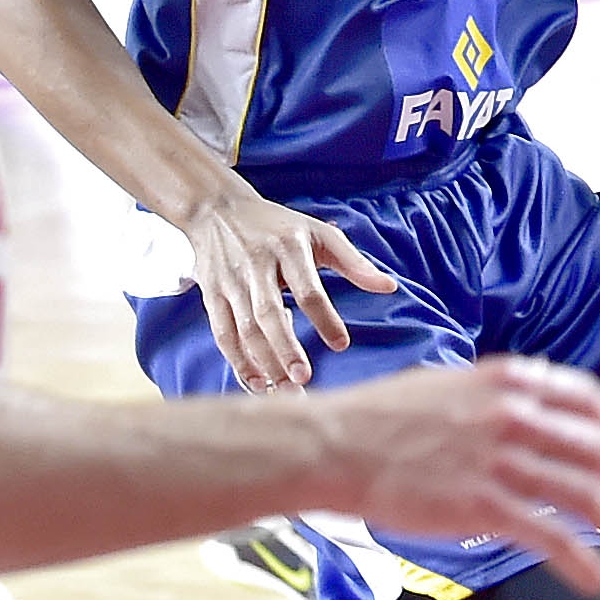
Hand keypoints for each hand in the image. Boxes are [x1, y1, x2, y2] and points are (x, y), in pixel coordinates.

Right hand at [178, 176, 398, 392]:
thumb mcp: (320, 233)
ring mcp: (229, 282)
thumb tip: (389, 287)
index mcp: (288, 248)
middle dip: (285, 347)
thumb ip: (354, 262)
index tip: (342, 344)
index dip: (325, 318)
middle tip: (304, 377)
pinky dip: (237, 360)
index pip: (307, 289)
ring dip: (262, 361)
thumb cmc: (279, 226)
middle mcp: (255, 266)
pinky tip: (257, 382)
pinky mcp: (210, 296)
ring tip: (284, 389)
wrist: (218, 211)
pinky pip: (222, 333)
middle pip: (268, 313)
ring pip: (243, 328)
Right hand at [316, 357, 599, 599]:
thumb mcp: (449, 386)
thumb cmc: (377, 419)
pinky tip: (596, 578)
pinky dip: (581, 559)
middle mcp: (516, 416)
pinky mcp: (483, 506)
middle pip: (595, 449)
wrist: (331, 445)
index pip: (588, 402)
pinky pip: (550, 535)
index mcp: (510, 382)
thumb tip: (520, 411)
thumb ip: (492, 398)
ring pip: (584, 491)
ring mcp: (501, 461)